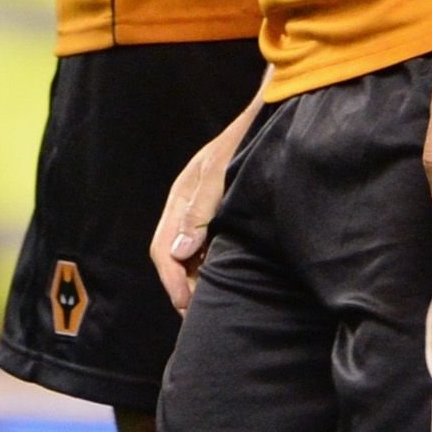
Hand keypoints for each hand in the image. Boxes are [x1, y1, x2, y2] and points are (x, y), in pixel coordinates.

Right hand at [151, 102, 254, 310]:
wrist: (269, 115)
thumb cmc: (244, 140)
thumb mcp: (220, 172)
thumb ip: (201, 209)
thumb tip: (180, 251)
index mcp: (180, 198)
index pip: (162, 249)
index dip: (172, 282)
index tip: (188, 307)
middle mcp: (188, 206)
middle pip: (173, 257)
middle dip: (182, 288)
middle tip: (199, 316)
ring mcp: (204, 209)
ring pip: (190, 254)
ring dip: (198, 279)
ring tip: (214, 304)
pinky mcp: (222, 212)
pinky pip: (209, 246)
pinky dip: (212, 266)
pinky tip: (228, 278)